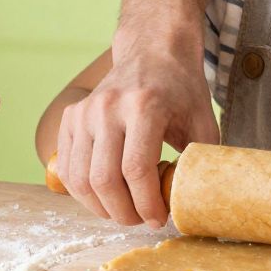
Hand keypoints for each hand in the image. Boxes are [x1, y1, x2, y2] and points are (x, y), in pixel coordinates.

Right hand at [53, 21, 215, 225]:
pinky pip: (67, 167)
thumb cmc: (180, 88)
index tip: (159, 218)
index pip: (136, 170)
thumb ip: (201, 159)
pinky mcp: (70, 117)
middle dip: (123, 212)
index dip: (147, 204)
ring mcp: (84, 111)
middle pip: (104, 179)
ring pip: (79, 178)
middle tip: (140, 220)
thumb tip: (198, 201)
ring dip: (100, 207)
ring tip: (122, 211)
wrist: (152, 50)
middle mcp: (108, 107)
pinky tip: (104, 195)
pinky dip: (81, 191)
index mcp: (144, 106)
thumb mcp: (203, 120)